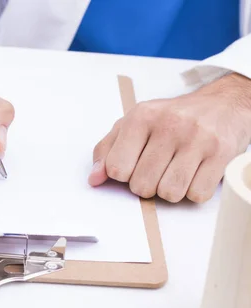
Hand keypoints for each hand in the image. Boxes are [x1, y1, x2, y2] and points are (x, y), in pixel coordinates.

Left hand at [89, 73, 250, 202]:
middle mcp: (169, 125)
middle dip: (146, 185)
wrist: (223, 104)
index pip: (116, 168)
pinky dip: (194, 191)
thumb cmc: (172, 118)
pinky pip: (197, 194)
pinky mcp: (221, 153)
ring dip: (169, 191)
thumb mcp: (134, 124)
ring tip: (175, 172)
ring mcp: (197, 139)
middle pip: (141, 185)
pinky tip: (195, 174)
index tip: (133, 166)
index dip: (122, 175)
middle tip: (157, 170)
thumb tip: (93, 179)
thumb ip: (108, 150)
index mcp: (142, 117)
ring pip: (169, 193)